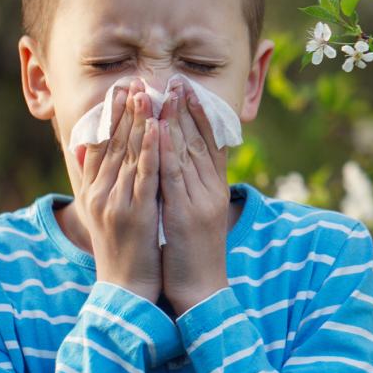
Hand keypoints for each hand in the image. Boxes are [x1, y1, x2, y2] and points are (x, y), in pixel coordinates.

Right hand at [77, 77, 162, 301]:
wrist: (126, 291)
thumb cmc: (120, 251)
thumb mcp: (102, 212)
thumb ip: (94, 180)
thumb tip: (83, 148)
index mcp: (94, 191)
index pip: (101, 145)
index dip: (111, 116)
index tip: (122, 90)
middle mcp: (101, 193)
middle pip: (113, 144)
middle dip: (125, 111)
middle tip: (135, 81)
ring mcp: (117, 203)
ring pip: (128, 154)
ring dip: (139, 122)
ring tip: (147, 93)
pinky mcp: (135, 214)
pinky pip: (145, 176)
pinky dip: (151, 150)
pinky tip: (158, 128)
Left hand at [158, 79, 229, 315]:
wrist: (200, 291)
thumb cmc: (193, 257)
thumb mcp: (193, 218)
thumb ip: (188, 191)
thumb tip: (176, 170)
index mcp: (215, 191)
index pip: (211, 145)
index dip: (201, 116)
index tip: (190, 91)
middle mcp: (211, 191)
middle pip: (201, 142)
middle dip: (188, 110)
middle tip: (178, 81)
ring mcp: (200, 201)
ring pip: (188, 152)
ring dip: (176, 121)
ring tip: (166, 94)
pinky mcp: (185, 213)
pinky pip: (174, 175)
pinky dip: (166, 149)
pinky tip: (158, 130)